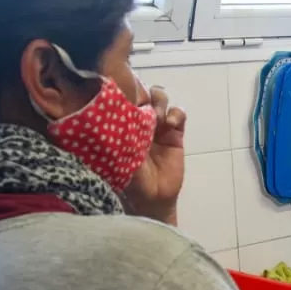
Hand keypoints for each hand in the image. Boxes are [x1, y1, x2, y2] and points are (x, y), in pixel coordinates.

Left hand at [123, 85, 186, 224]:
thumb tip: (111, 117)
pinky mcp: (176, 135)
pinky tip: (171, 124)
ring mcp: (159, 128)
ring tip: (158, 117)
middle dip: (144, 93)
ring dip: (160, 102)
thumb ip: (117, 138)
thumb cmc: (130, 180)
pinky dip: (176, 114)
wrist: (153, 199)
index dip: (126, 91)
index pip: (123, 98)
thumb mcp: (118, 157)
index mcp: (122, 125)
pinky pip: (179, 114)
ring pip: (161, 99)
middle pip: (143, 93)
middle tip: (143, 105)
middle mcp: (140, 122)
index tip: (126, 95)